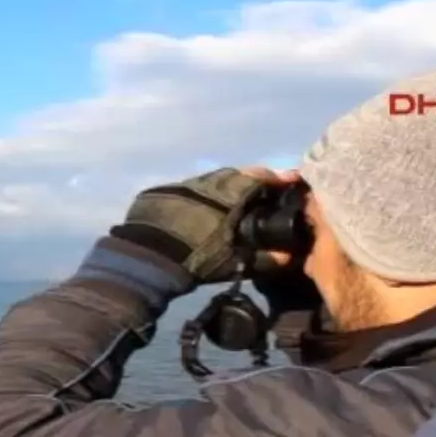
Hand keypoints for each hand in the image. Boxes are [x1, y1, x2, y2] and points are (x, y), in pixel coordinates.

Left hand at [110, 166, 300, 283]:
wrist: (147, 258)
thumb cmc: (196, 258)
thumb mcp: (232, 262)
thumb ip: (263, 259)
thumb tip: (288, 257)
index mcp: (229, 192)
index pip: (259, 176)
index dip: (275, 179)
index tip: (287, 182)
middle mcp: (208, 180)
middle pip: (235, 174)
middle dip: (250, 181)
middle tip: (261, 193)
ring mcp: (184, 183)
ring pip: (212, 179)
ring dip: (225, 188)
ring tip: (233, 202)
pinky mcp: (164, 191)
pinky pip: (191, 188)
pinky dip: (202, 195)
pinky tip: (204, 208)